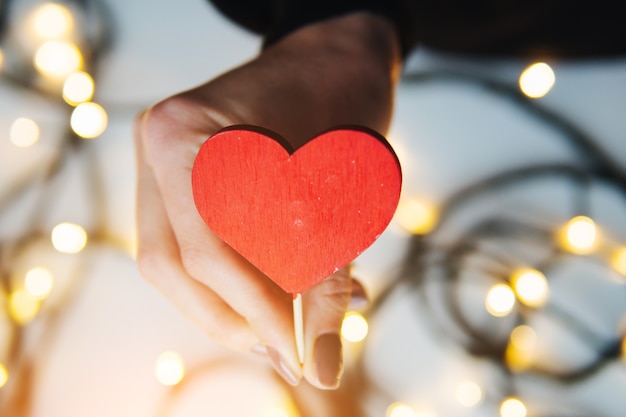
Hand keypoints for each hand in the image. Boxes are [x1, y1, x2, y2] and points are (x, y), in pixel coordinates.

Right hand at [134, 11, 399, 388]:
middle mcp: (158, 146)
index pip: (210, 251)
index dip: (257, 312)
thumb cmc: (345, 102)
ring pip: (177, 263)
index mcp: (186, 136)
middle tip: (288, 354)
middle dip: (234, 319)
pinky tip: (291, 288)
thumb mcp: (341, 188)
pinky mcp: (179, 176)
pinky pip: (195, 242)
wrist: (337, 54)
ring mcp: (162, 160)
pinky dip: (241, 275)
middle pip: (174, 267)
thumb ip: (325, 278)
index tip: (301, 354)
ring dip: (237, 303)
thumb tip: (322, 368)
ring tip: (296, 327)